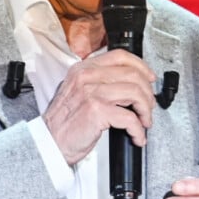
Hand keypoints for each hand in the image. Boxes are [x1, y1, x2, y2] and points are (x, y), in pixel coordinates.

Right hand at [42, 49, 156, 164]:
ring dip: (145, 110)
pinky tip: (137, 135)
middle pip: (132, 74)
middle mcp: (87, 76)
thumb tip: (128, 82)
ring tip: (144, 121)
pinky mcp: (96, 111)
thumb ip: (98, 80)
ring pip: (134, 92)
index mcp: (84, 68)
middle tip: (148, 106)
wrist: (48, 142)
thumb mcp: (77, 90)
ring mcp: (91, 92)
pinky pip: (129, 117)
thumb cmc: (64, 120)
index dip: (140, 66)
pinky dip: (138, 129)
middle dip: (147, 92)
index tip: (149, 78)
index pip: (120, 56)